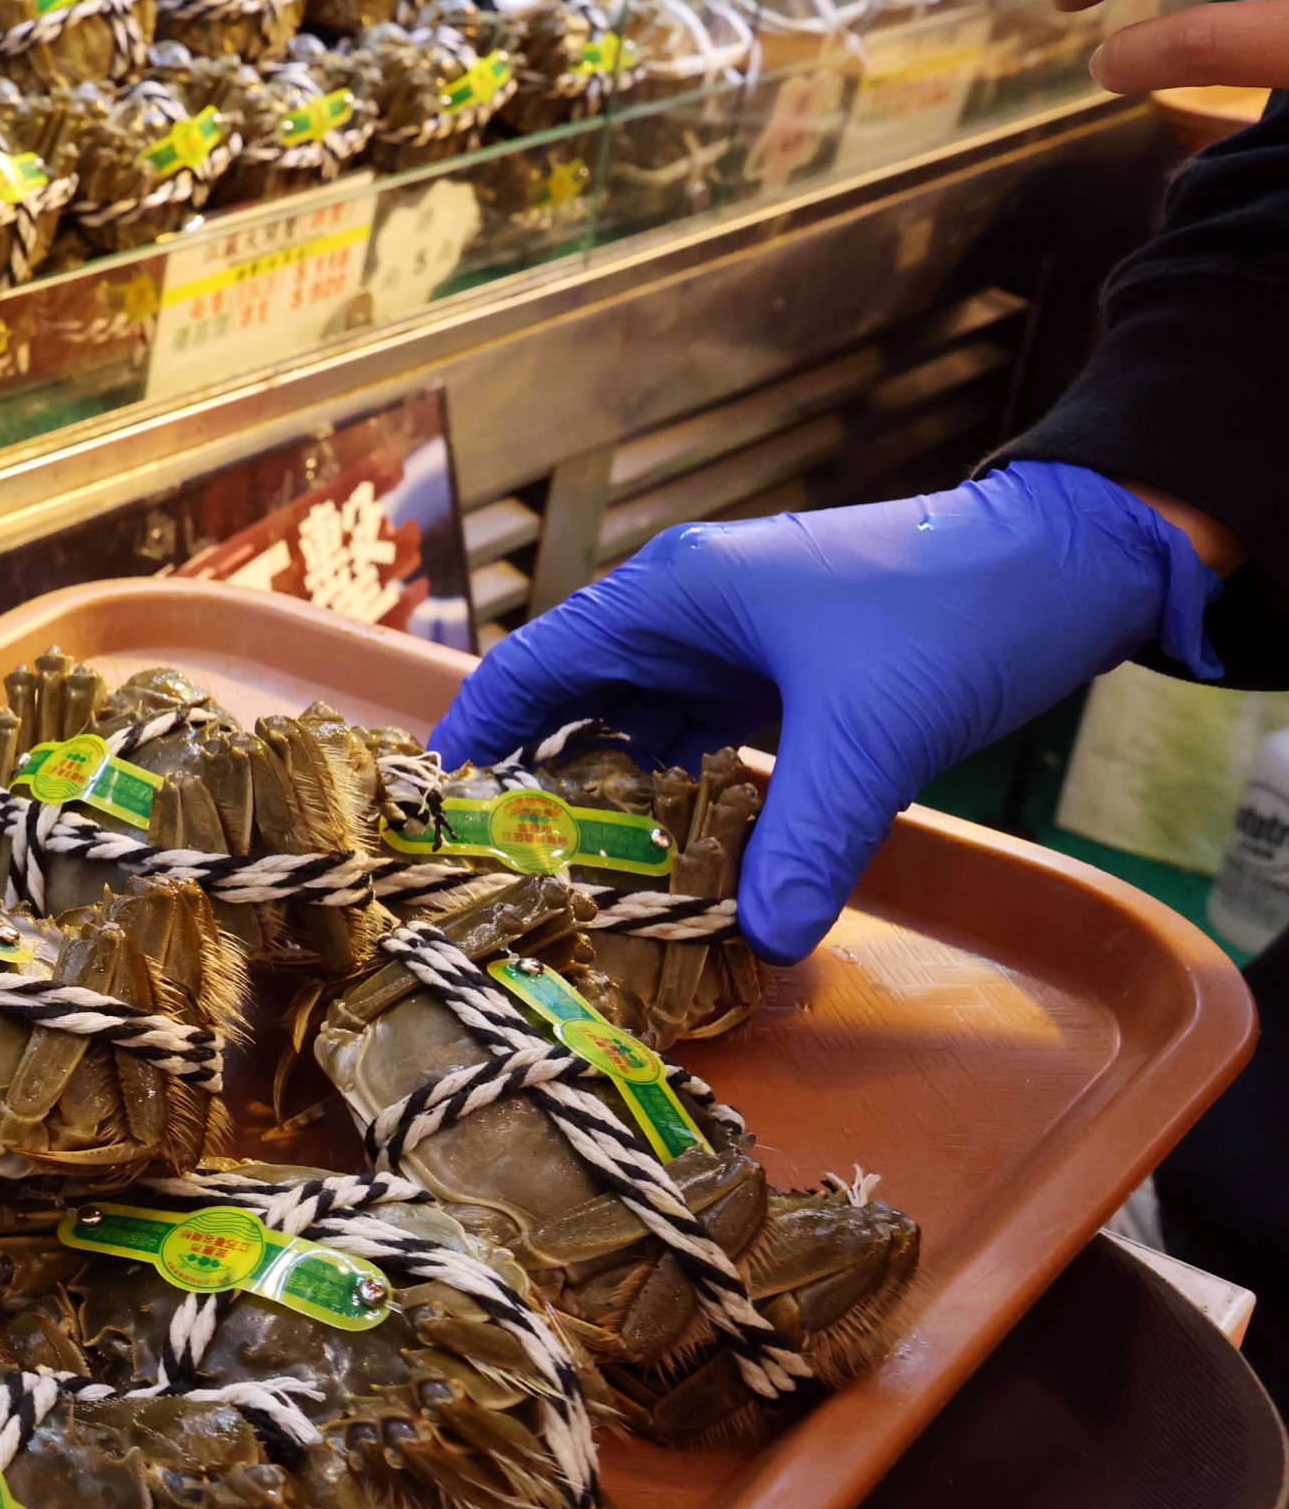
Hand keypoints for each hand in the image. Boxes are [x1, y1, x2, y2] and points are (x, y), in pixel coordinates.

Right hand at [432, 465, 1225, 958]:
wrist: (1073, 564)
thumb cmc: (955, 612)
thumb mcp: (873, 735)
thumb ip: (806, 839)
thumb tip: (759, 945)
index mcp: (670, 598)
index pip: (530, 669)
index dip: (474, 741)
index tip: (435, 821)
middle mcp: (684, 617)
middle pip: (575, 708)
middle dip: (542, 790)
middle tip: (511, 882)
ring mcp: (735, 647)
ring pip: (642, 733)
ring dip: (621, 804)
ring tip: (590, 889)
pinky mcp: (783, 679)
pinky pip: (705, 746)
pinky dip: (689, 801)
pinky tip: (689, 864)